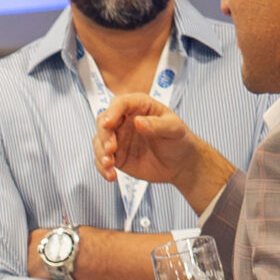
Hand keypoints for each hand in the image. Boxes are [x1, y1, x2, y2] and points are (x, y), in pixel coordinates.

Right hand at [95, 94, 233, 209]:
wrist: (181, 164)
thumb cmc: (180, 141)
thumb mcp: (175, 130)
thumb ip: (158, 125)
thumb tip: (138, 121)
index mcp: (140, 107)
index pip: (120, 103)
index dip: (112, 112)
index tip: (109, 124)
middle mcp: (125, 121)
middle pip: (103, 121)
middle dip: (104, 135)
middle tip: (111, 149)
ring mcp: (118, 138)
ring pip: (99, 141)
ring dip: (100, 153)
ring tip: (110, 165)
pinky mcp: (115, 155)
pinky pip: (101, 159)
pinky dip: (102, 168)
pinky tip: (111, 176)